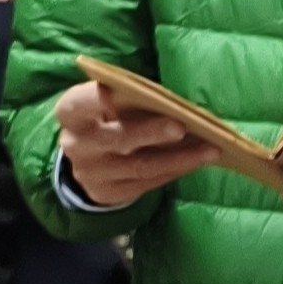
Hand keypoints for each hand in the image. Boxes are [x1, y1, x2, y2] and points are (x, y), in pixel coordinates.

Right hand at [54, 79, 216, 206]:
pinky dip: (178, 169)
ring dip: (179, 157)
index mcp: (72, 113)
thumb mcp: (110, 106)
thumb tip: (176, 103)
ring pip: (140, 166)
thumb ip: (131, 101)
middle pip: (116, 137)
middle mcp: (78, 144)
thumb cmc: (110, 120)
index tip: (114, 91)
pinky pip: (149, 182)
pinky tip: (200, 161)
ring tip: (210, 149)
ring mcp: (93, 172)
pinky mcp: (110, 192)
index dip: (95, 98)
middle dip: (151, 132)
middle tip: (180, 126)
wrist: (91, 161)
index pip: (79, 103)